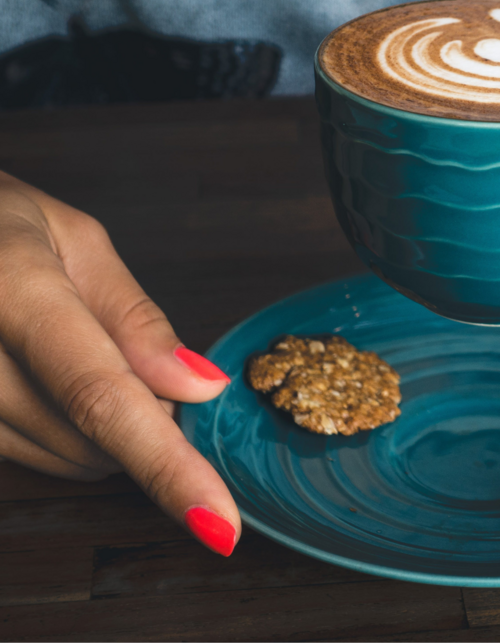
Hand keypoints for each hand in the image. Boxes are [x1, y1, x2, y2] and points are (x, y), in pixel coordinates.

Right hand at [0, 172, 240, 555]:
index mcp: (13, 285)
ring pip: (57, 456)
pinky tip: (52, 384)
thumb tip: (199, 386)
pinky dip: (60, 435)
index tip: (218, 521)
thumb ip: (132, 317)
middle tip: (150, 366)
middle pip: (84, 436)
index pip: (100, 394)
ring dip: (101, 432)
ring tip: (85, 355)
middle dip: (146, 420)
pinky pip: (18, 454)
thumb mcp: (72, 239)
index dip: (166, 467)